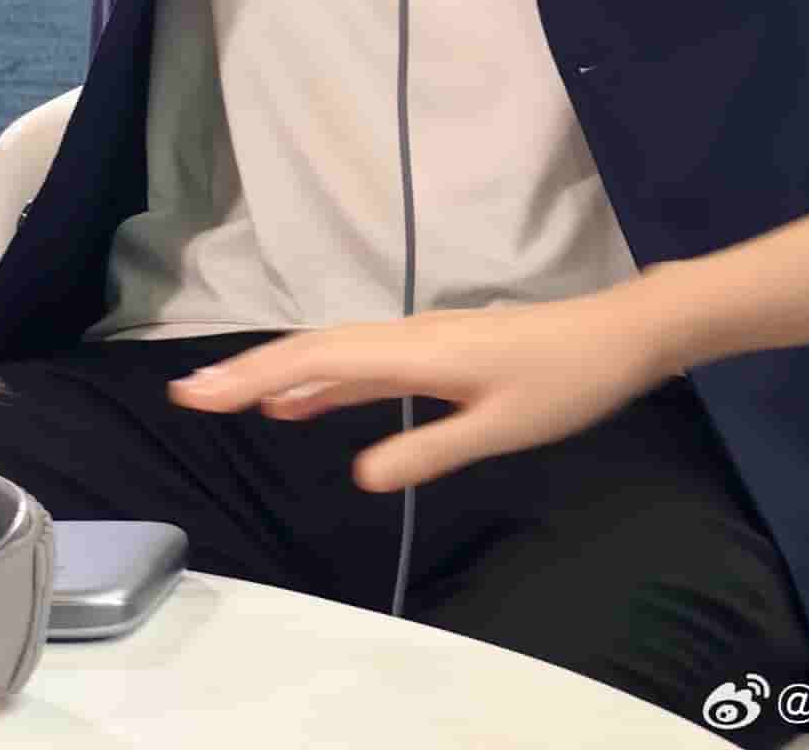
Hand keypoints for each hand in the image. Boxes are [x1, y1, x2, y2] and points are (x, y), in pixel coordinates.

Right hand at [166, 279, 685, 492]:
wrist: (617, 335)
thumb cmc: (564, 381)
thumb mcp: (500, 428)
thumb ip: (429, 450)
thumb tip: (359, 473)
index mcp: (417, 350)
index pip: (319, 358)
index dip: (257, 373)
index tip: (204, 391)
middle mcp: (409, 336)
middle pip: (314, 348)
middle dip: (251, 371)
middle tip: (191, 395)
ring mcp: (420, 341)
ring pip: (334, 353)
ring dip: (281, 373)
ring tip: (228, 399)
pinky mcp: (434, 352)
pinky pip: (361, 362)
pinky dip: (322, 379)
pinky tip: (301, 402)